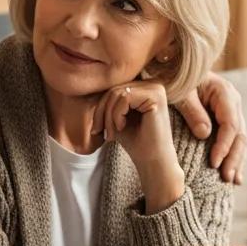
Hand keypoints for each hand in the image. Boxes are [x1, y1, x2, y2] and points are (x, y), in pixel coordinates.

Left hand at [92, 81, 183, 211]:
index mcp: (146, 87)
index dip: (100, 107)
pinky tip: (121, 127)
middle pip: (114, 89)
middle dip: (102, 112)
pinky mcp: (156, 96)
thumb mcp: (116, 118)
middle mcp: (154, 84)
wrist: (153, 161)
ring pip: (117, 93)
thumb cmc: (136, 142)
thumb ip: (109, 102)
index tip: (96, 129)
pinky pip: (124, 98)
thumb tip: (90, 88)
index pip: (115, 88)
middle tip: (99, 132)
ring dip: (108, 116)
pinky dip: (116, 114)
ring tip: (111, 134)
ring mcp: (156, 88)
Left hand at [175, 72, 246, 183]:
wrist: (172, 69)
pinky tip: (235, 175)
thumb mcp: (180, 92)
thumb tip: (205, 134)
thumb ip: (192, 111)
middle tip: (227, 178)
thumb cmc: (174, 79)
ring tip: (233, 181)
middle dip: (234, 158)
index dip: (223, 145)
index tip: (213, 163)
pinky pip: (234, 141)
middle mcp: (233, 102)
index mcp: (224, 92)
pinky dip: (234, 157)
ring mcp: (232, 112)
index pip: (230, 124)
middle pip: (240, 134)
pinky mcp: (226, 121)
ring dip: (237, 161)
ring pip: (240, 140)